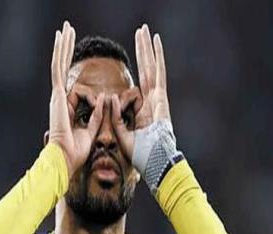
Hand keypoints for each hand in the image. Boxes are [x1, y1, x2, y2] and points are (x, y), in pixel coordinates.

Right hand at [48, 21, 103, 177]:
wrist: (65, 158)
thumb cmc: (76, 151)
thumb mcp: (91, 130)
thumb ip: (97, 116)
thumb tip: (104, 101)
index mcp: (66, 109)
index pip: (72, 86)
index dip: (77, 77)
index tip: (85, 77)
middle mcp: (59, 99)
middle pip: (62, 69)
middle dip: (65, 50)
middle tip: (66, 32)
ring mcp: (57, 96)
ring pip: (59, 64)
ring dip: (62, 45)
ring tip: (65, 28)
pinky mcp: (58, 95)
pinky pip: (59, 69)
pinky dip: (60, 52)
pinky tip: (61, 37)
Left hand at [111, 24, 170, 159]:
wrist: (155, 162)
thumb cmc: (142, 155)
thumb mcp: (123, 135)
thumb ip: (117, 118)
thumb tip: (110, 98)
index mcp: (145, 111)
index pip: (138, 86)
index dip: (135, 72)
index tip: (133, 60)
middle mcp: (152, 102)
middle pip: (146, 72)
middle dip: (142, 53)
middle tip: (140, 33)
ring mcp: (158, 99)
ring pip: (151, 68)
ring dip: (147, 49)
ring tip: (144, 31)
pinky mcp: (161, 98)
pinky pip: (158, 73)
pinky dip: (157, 56)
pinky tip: (155, 40)